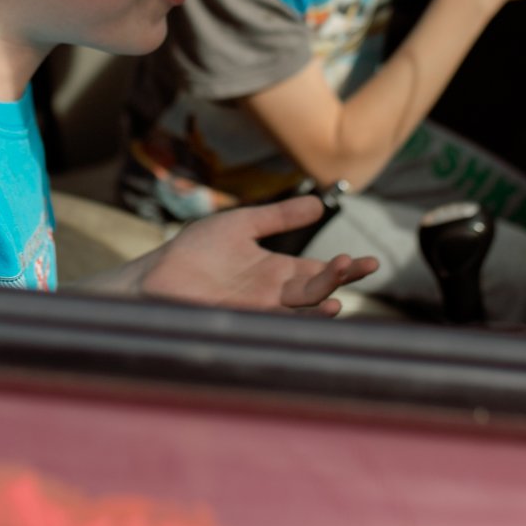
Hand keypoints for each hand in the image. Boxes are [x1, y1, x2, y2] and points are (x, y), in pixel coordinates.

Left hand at [132, 197, 379, 316]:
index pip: (319, 270)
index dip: (344, 268)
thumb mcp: (242, 224)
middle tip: (363, 266)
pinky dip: (297, 319)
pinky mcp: (243, 321)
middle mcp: (274, 293)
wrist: (155, 276)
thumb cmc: (194, 251)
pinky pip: (277, 322)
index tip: (370, 262)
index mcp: (276, 270)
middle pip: (317, 288)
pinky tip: (314, 311)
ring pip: (301, 307)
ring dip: (322, 299)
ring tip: (339, 293)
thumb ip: (278, 217)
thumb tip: (319, 203)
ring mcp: (260, 309)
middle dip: (340, 278)